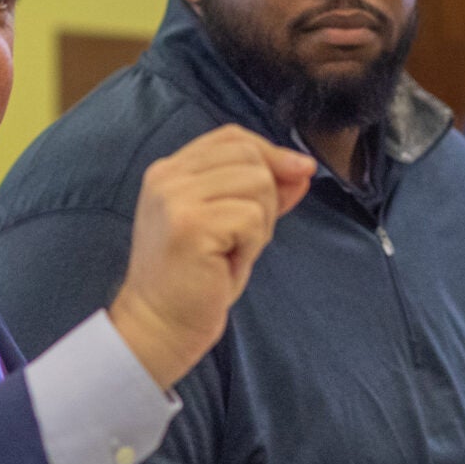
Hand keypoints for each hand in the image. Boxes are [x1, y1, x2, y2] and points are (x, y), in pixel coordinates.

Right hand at [107, 125, 314, 388]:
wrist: (161, 326)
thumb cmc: (197, 281)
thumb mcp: (232, 226)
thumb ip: (262, 193)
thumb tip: (303, 169)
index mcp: (170, 171)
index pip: (232, 137)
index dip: (270, 152)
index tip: (298, 174)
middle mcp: (168, 176)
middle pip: (249, 155)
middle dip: (267, 195)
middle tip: (245, 237)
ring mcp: (175, 197)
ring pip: (257, 182)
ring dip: (261, 222)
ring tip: (233, 251)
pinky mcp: (190, 223)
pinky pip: (252, 217)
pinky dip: (252, 244)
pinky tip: (228, 263)